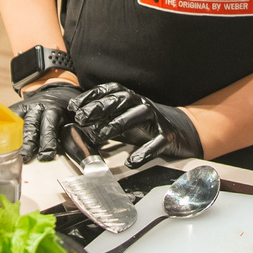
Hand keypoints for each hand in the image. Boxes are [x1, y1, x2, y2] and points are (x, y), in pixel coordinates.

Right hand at [13, 77, 83, 162]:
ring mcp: (26, 107)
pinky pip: (9, 118)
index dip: (48, 140)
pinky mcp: (17, 108)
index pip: (50, 125)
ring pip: (19, 123)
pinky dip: (5, 129)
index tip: (47, 155)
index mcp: (56, 109)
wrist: (54, 89)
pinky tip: (1, 141)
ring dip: (17, 139)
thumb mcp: (75, 116)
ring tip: (14, 154)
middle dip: (29, 142)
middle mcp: (39, 107)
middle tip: (26, 157)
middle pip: (33, 125)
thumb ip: (76, 132)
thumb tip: (85, 152)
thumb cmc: (66, 108)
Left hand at [69, 82, 204, 169]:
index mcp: (130, 98)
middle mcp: (142, 104)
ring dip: (117, 124)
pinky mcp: (168, 136)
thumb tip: (77, 120)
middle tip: (81, 118)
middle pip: (120, 100)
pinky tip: (132, 161)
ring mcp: (156, 119)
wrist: (179, 133)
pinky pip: (157, 142)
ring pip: (137, 115)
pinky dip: (144, 152)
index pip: (109, 91)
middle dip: (99, 108)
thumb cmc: (143, 126)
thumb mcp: (122, 118)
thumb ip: (103, 118)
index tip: (73, 106)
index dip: (90, 97)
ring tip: (99, 136)